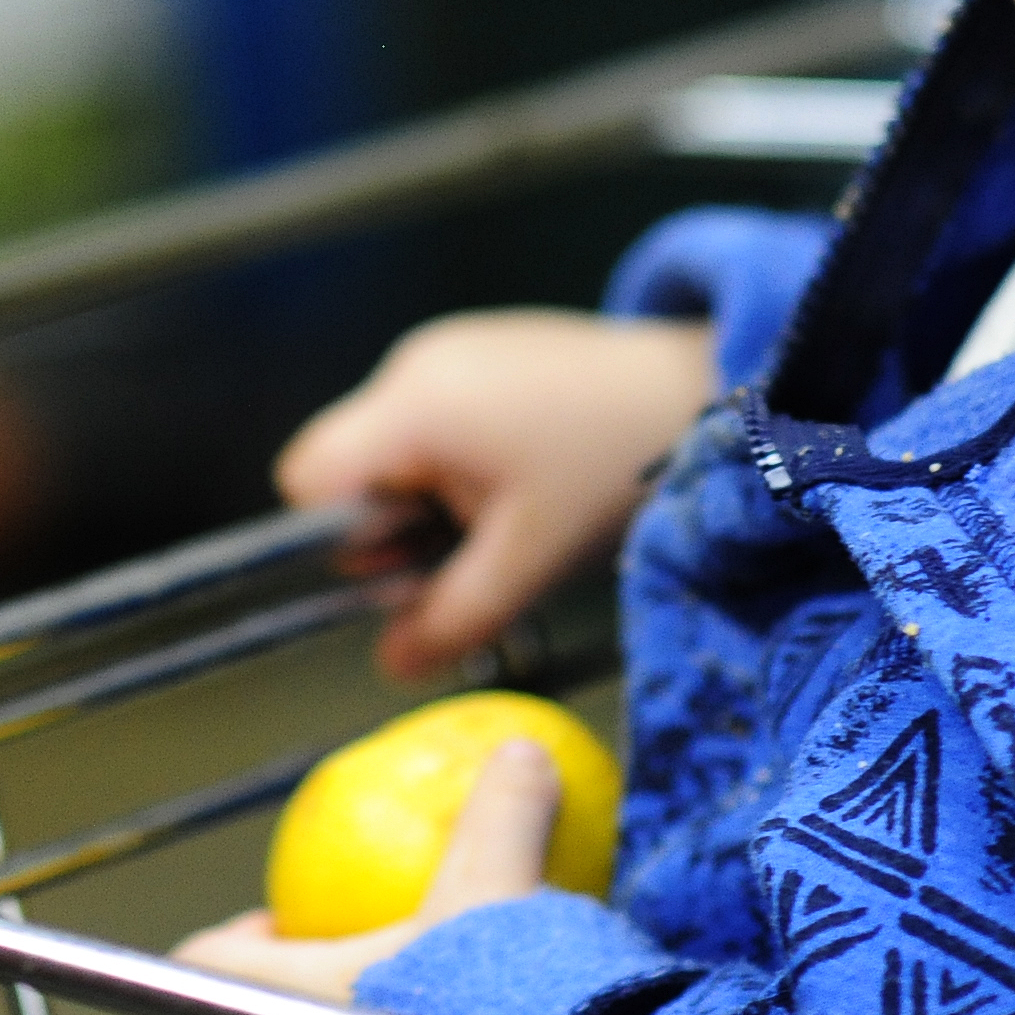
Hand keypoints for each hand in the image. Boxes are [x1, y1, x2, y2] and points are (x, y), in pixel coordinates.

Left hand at [172, 738, 564, 1014]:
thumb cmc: (478, 1011)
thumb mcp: (492, 889)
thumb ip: (500, 815)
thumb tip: (521, 753)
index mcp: (270, 1000)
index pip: (208, 958)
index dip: (238, 933)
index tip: (285, 915)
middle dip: (309, 990)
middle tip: (363, 960)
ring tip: (423, 1013)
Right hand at [280, 311, 718, 675]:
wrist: (708, 388)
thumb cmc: (617, 467)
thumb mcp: (531, 561)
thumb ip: (451, 617)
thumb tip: (390, 665)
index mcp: (414, 407)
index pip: (306, 479)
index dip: (338, 538)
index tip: (405, 565)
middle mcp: (414, 363)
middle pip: (349, 466)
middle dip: (393, 522)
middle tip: (472, 547)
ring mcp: (447, 349)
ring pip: (391, 446)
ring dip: (430, 494)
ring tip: (510, 510)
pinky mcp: (478, 349)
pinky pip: (430, 418)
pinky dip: (458, 460)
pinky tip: (525, 474)